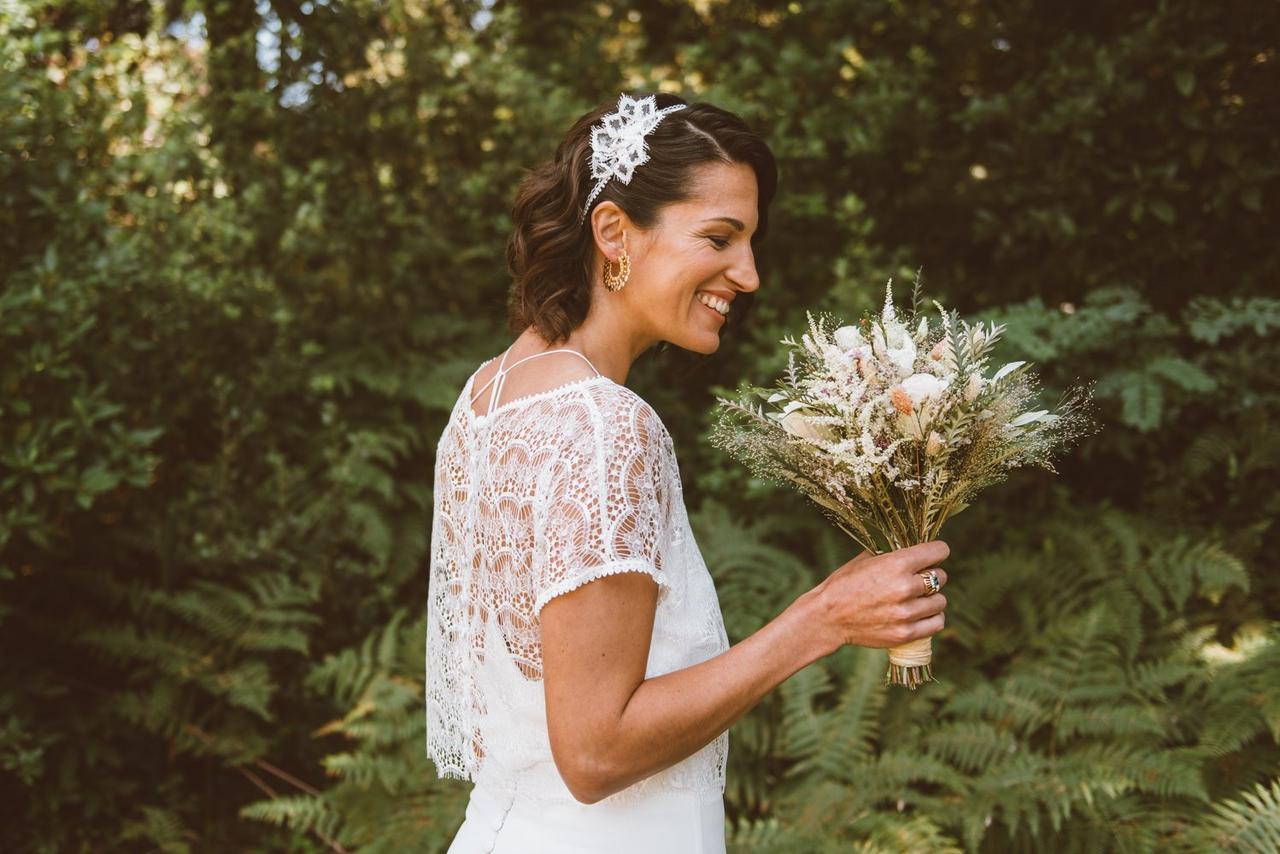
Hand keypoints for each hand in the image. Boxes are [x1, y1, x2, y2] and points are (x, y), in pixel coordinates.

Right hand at [807, 540, 949, 655]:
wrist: (827, 618)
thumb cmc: (845, 585)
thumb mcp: (866, 559)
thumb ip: (894, 554)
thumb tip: (916, 547)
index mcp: (896, 564)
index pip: (939, 551)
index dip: (936, 551)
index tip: (933, 555)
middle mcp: (904, 587)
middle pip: (941, 576)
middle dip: (932, 575)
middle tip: (919, 579)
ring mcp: (906, 613)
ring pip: (940, 601)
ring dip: (931, 598)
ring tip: (917, 598)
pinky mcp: (906, 633)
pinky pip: (936, 622)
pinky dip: (931, 617)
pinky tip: (920, 613)